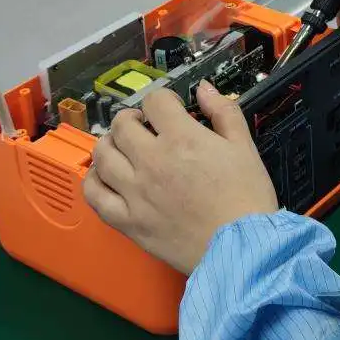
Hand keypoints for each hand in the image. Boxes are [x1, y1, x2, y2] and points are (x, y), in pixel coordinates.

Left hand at [84, 83, 278, 273]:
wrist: (242, 250)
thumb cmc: (246, 202)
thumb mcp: (245, 147)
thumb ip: (224, 112)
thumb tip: (205, 90)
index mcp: (182, 139)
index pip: (155, 101)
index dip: (162, 100)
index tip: (168, 109)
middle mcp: (152, 162)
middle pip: (122, 125)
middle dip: (132, 119)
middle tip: (143, 127)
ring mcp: (136, 192)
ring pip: (102, 155)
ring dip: (109, 144)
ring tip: (122, 148)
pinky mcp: (129, 221)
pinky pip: (95, 195)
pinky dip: (94, 181)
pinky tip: (105, 178)